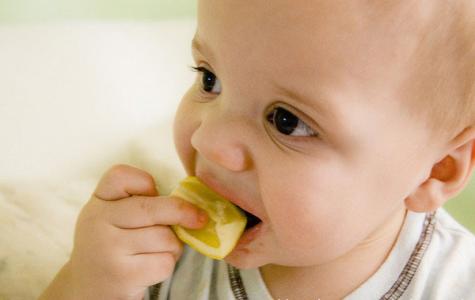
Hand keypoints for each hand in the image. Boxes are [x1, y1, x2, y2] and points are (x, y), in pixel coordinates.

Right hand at [67, 164, 207, 299]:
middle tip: (199, 218)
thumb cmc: (114, 247)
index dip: (145, 182)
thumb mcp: (115, 218)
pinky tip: (151, 268)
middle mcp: (97, 222)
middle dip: (182, 212)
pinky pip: (164, 261)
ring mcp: (108, 249)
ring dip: (172, 246)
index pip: (121, 175)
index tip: (154, 192)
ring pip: (164, 237)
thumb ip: (141, 205)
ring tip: (158, 251)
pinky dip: (167, 264)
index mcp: (98, 202)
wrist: (89, 290)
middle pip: (152, 207)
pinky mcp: (123, 275)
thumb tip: (191, 208)